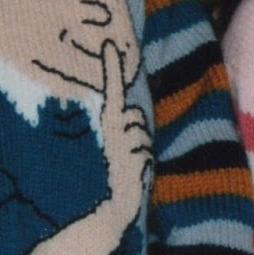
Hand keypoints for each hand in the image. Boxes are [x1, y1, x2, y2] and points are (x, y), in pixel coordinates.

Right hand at [98, 40, 150, 225]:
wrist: (109, 210)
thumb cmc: (114, 178)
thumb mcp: (114, 147)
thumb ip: (121, 129)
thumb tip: (133, 115)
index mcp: (107, 126)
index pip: (111, 91)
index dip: (111, 68)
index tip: (109, 44)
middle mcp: (113, 132)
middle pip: (136, 116)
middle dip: (135, 130)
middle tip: (122, 153)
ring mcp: (123, 146)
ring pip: (143, 135)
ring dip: (140, 150)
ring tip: (127, 167)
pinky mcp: (134, 160)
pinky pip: (147, 155)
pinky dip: (143, 166)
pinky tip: (132, 177)